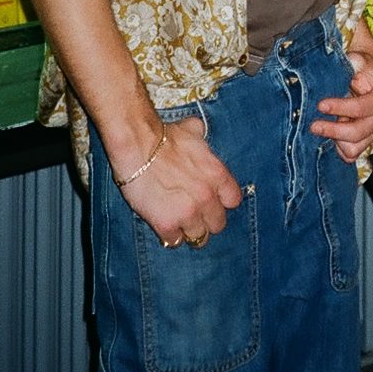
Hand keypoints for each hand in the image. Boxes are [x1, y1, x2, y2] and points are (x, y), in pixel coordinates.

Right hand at [117, 115, 242, 248]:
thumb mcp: (192, 130)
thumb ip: (201, 137)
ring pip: (199, 237)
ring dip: (188, 230)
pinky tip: (162, 223)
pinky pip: (174, 241)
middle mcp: (208, 197)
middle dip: (206, 220)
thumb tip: (199, 131)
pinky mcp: (167, 224)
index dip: (222, 202)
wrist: (138, 145)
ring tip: (177, 220)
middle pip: (218, 224)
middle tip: (192, 214)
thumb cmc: (164, 136)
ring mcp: (188, 213)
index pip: (233, 201)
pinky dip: (169, 235)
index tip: (212, 201)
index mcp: (217, 175)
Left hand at [311, 23, 372, 163]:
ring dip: (335, 140)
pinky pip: (350, 156)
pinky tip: (329, 136)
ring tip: (321, 127)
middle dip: (333, 130)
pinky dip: (338, 149)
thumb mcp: (358, 59)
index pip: (360, 109)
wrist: (362, 74)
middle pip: (356, 134)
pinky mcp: (363, 142)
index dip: (339, 108)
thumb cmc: (358, 66)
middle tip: (313, 125)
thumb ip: (355, 60)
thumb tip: (350, 62)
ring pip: (352, 148)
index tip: (320, 104)